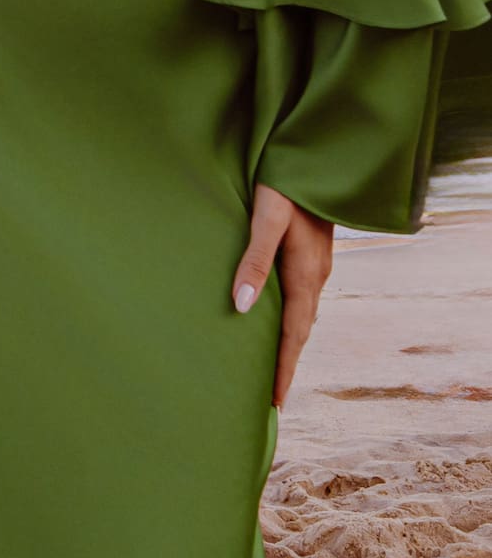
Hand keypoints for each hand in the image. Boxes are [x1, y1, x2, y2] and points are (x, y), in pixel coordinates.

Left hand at [232, 183, 334, 408]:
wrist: (315, 153)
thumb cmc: (285, 183)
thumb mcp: (266, 219)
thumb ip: (254, 260)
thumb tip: (242, 306)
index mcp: (306, 274)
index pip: (293, 335)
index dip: (283, 370)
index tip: (275, 404)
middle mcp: (315, 274)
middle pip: (300, 330)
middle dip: (285, 364)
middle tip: (270, 398)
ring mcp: (315, 263)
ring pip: (301, 313)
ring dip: (288, 342)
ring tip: (270, 367)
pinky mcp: (310, 251)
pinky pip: (300, 297)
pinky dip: (289, 318)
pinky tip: (274, 317)